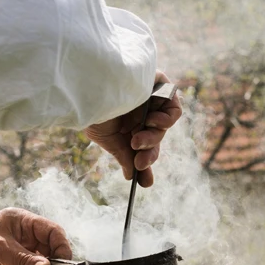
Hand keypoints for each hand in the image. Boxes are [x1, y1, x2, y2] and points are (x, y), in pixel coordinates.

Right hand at [84, 71, 181, 187]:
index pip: (145, 144)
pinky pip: (173, 106)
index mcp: (128, 122)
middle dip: (148, 150)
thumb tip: (136, 181)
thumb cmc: (94, 108)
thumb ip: (126, 157)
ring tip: (137, 138)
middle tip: (137, 157)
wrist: (90, 85)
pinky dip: (167, 118)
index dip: (146, 160)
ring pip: (165, 123)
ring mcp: (151, 97)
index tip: (140, 174)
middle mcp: (141, 110)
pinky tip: (150, 120)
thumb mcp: (109, 139)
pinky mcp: (159, 84)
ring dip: (155, 136)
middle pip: (156, 135)